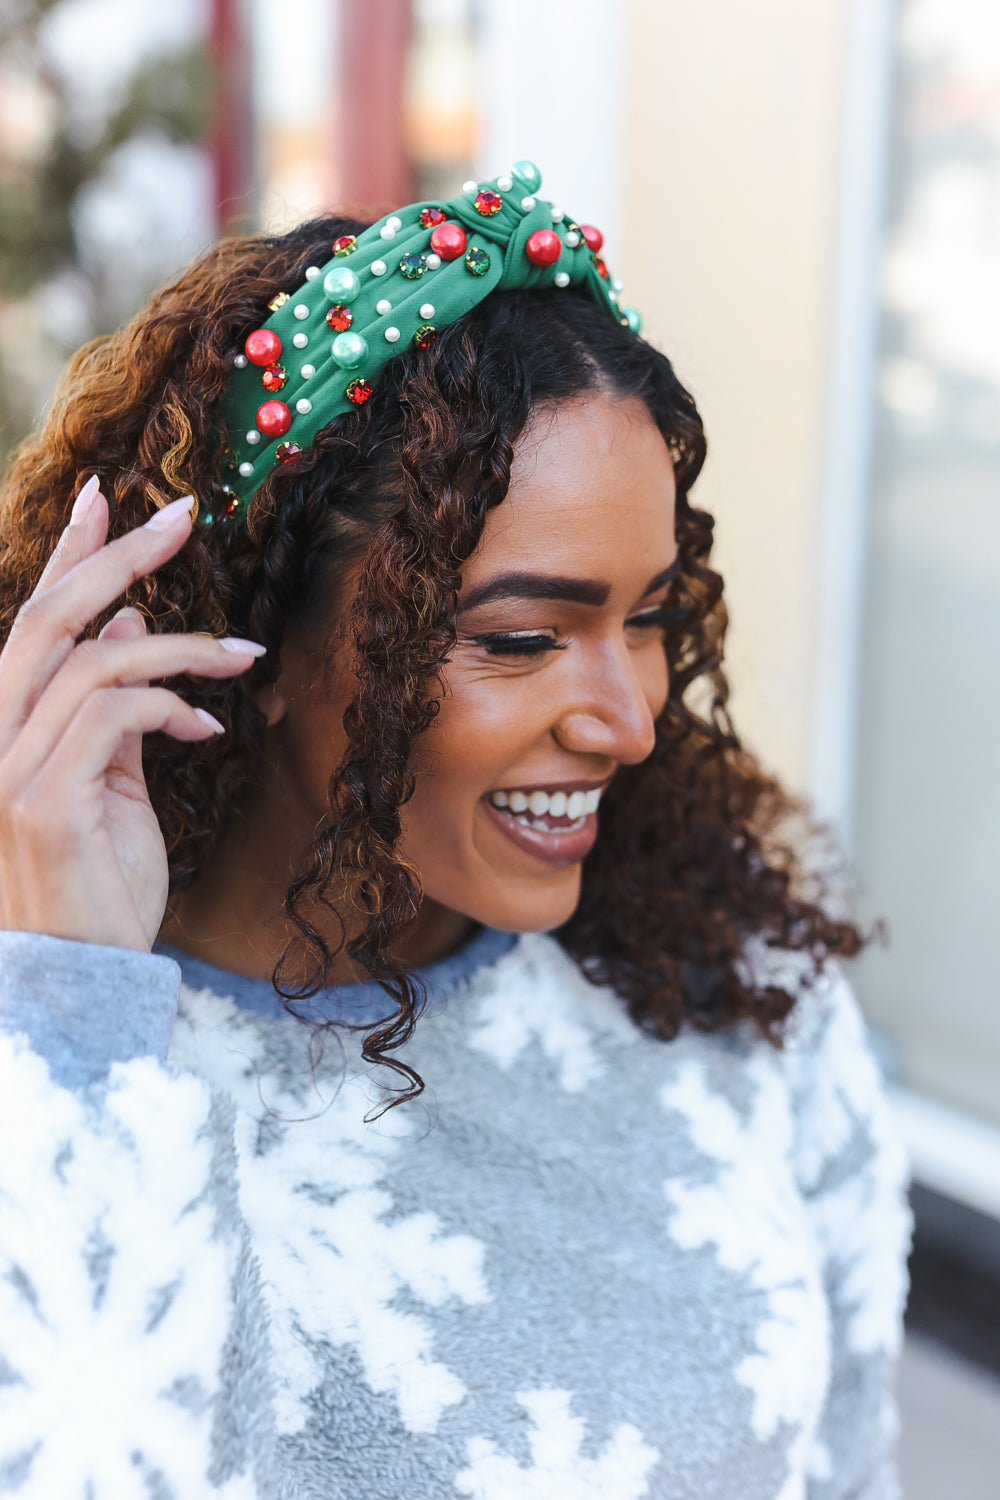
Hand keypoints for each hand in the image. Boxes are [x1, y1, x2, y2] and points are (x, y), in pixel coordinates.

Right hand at [0, 477, 264, 951]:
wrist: (83, 974)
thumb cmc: (100, 879)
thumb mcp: (112, 778)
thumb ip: (113, 704)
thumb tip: (128, 625)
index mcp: (8, 722)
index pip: (33, 618)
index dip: (67, 553)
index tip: (107, 496)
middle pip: (49, 618)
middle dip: (118, 556)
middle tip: (183, 515)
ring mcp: (8, 766)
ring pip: (93, 659)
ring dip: (181, 646)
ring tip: (243, 655)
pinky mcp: (42, 800)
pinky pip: (113, 715)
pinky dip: (170, 702)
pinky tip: (207, 725)